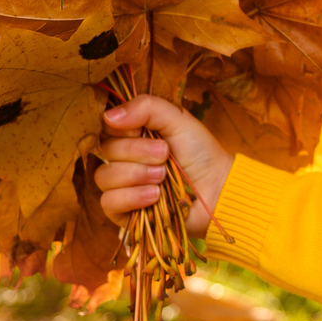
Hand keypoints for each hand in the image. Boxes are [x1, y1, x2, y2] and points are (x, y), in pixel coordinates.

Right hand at [96, 96, 232, 238]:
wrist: (217, 188)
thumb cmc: (199, 152)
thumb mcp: (178, 119)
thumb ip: (146, 108)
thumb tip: (108, 115)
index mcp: (132, 135)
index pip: (107, 127)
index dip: (123, 128)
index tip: (144, 130)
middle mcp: (122, 159)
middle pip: (106, 151)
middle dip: (138, 151)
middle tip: (165, 155)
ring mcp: (121, 187)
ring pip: (104, 177)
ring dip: (137, 175)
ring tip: (163, 177)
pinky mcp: (123, 213)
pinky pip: (109, 203)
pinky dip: (132, 197)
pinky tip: (155, 195)